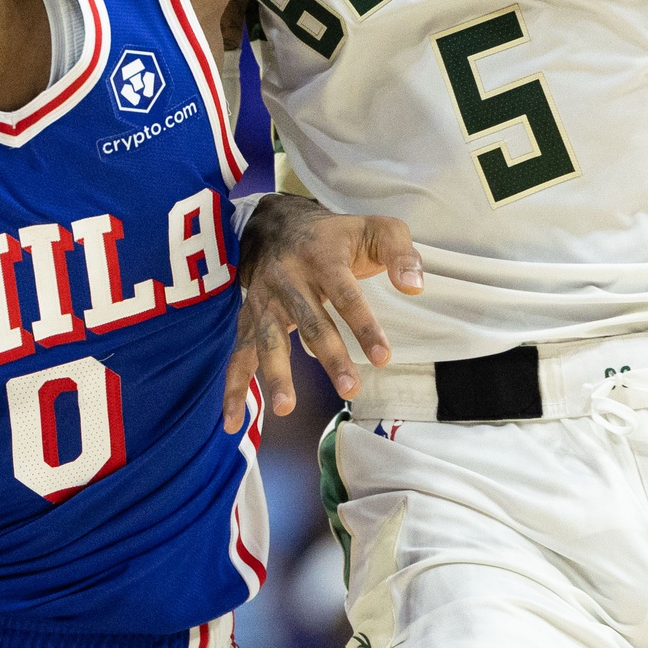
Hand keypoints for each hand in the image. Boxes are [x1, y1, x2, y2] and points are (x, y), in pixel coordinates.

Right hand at [224, 195, 423, 427]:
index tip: (383, 358)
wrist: (274, 225)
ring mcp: (265, 301)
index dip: (364, 326)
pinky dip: (233, 387)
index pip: (346, 294)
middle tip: (350, 389)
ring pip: (270, 339)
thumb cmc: (336, 236)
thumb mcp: (375, 229)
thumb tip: (415, 287)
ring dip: (276, 374)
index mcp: (323, 257)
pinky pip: (239, 354)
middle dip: (330, 356)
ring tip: (286, 408)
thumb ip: (401, 253)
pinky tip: (232, 421)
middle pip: (310, 321)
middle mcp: (289, 279)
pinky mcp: (249, 318)